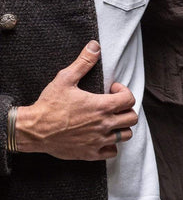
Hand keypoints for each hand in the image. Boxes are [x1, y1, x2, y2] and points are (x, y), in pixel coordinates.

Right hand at [15, 40, 138, 160]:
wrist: (33, 130)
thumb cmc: (49, 104)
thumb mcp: (65, 79)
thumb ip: (83, 62)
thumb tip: (95, 46)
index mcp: (101, 106)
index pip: (129, 99)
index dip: (124, 92)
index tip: (112, 89)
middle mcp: (103, 125)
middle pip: (132, 119)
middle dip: (126, 109)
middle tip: (114, 105)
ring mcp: (98, 141)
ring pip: (125, 136)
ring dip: (121, 127)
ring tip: (109, 120)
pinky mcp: (91, 153)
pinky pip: (112, 152)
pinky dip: (110, 145)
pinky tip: (101, 136)